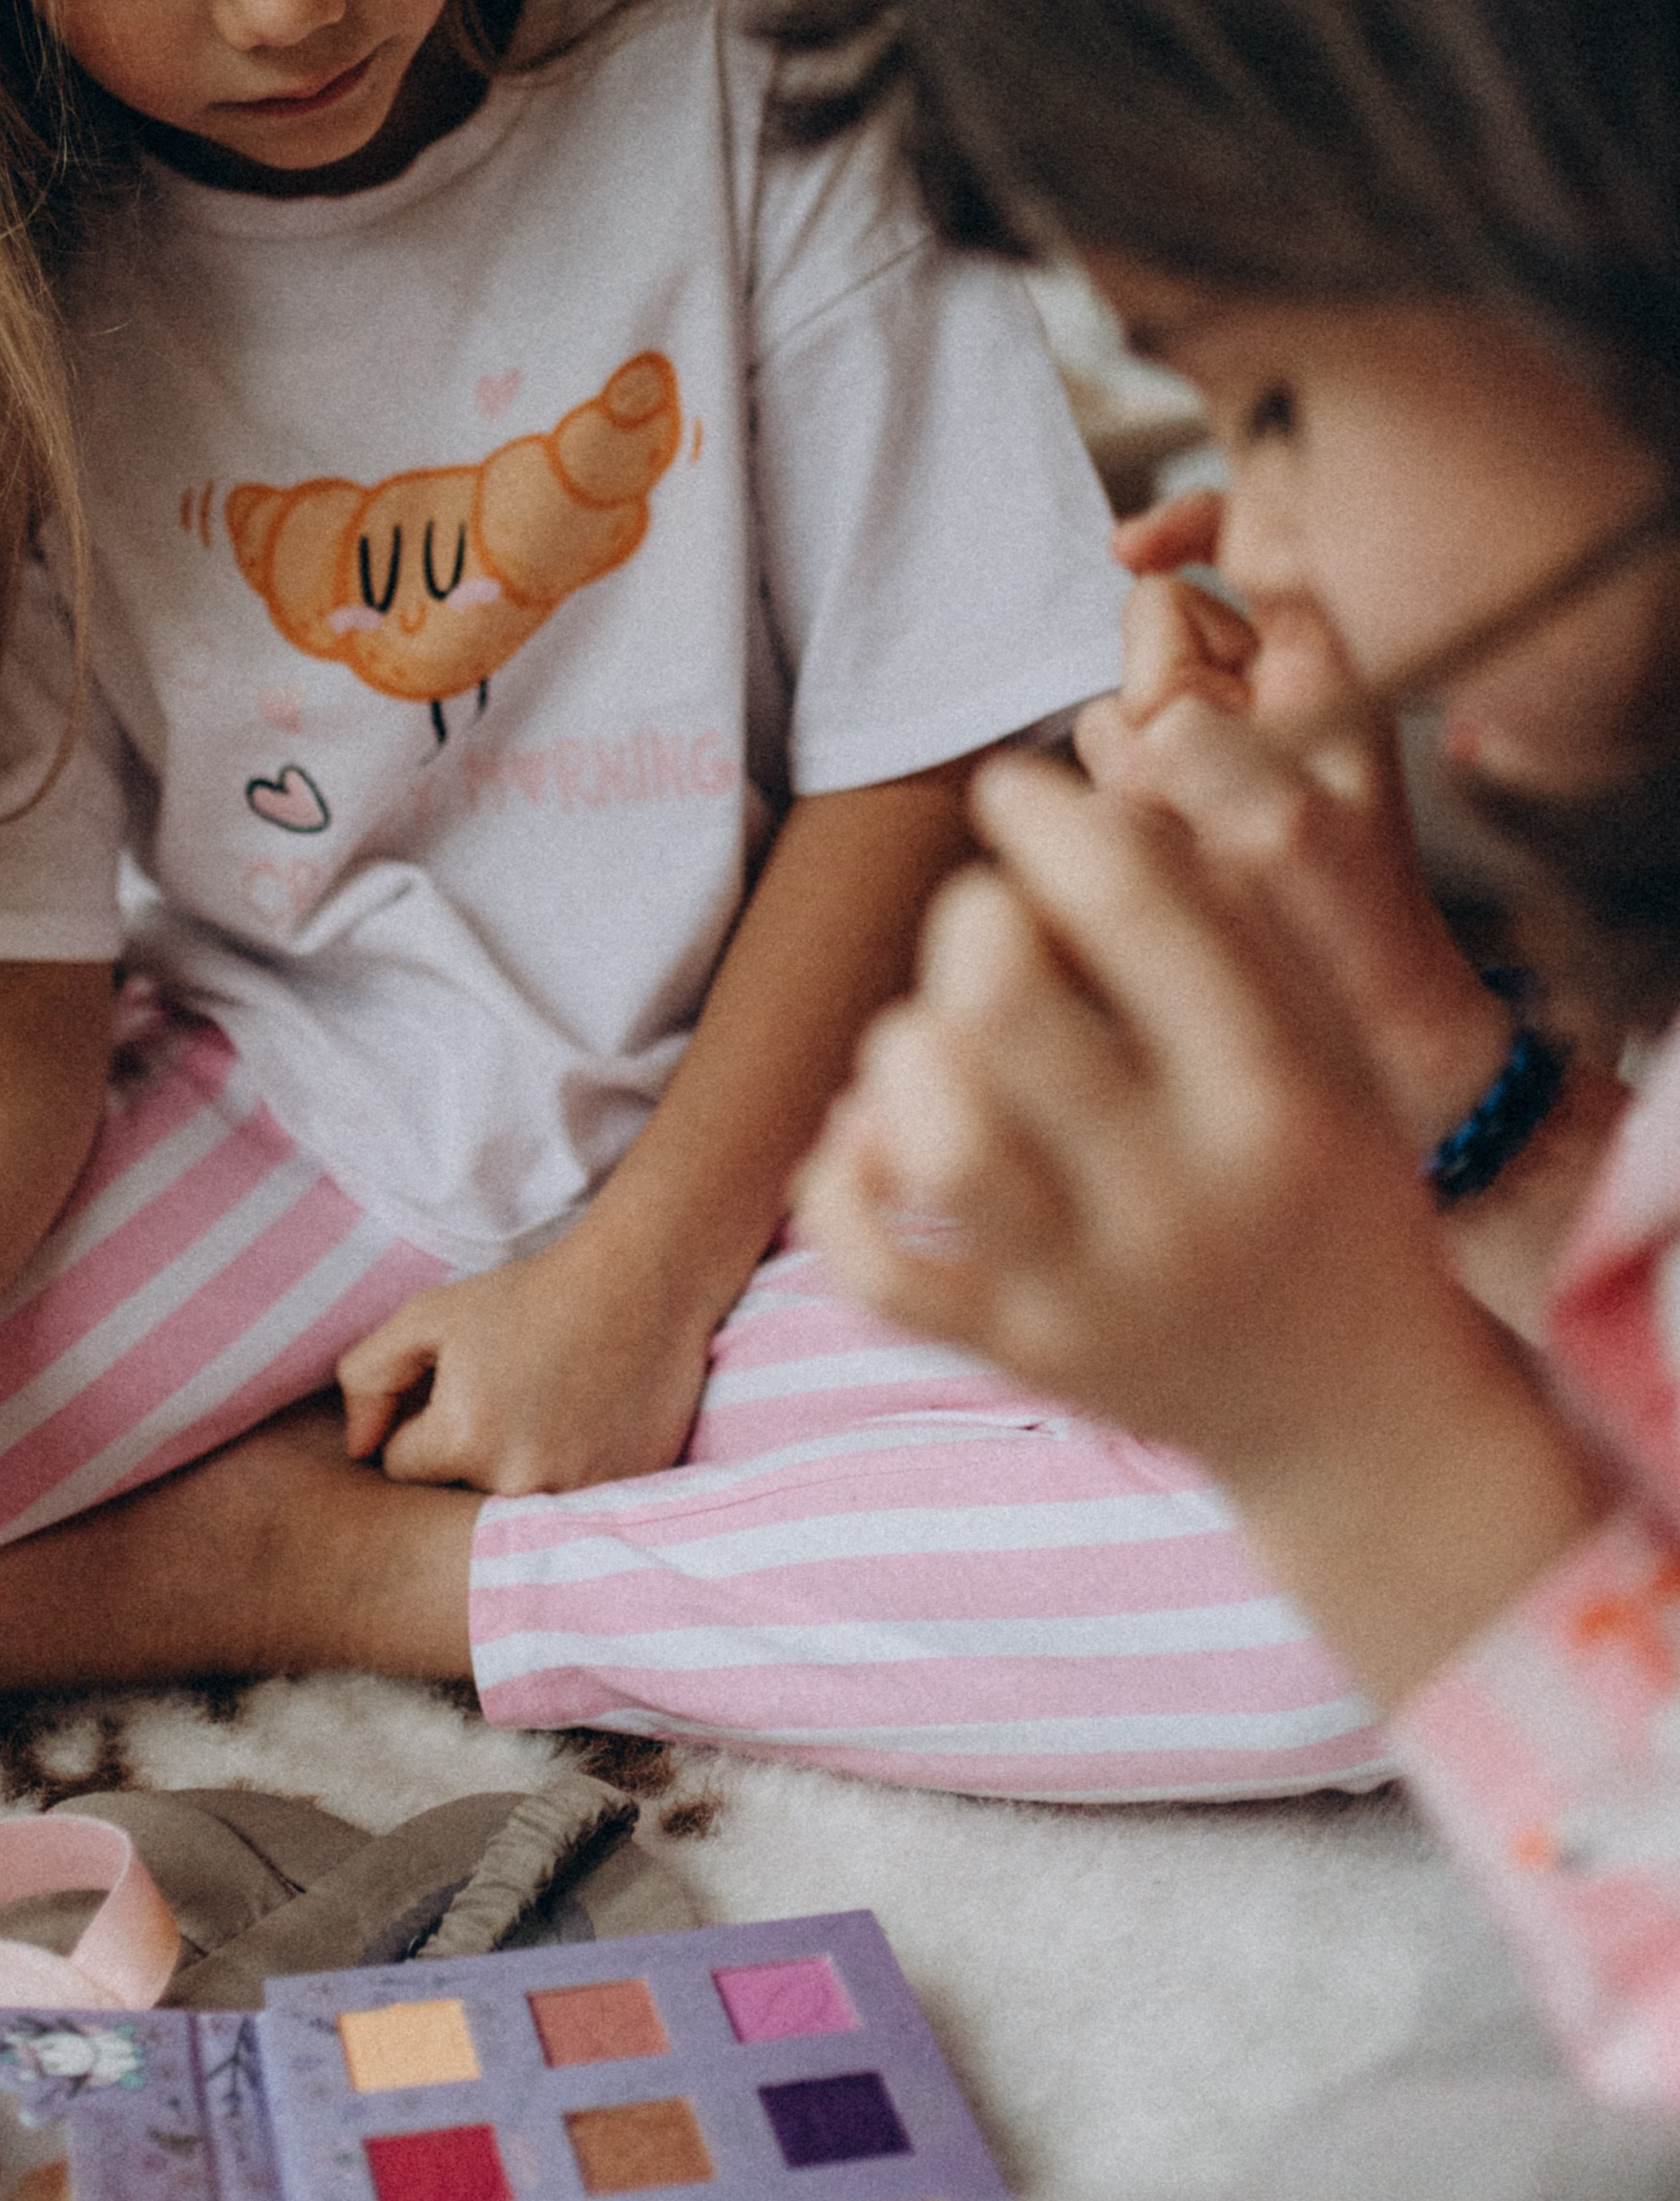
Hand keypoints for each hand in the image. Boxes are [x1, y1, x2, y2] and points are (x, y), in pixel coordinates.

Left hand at [337, 1219, 713, 1493]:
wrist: (637, 1286)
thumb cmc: (527, 1297)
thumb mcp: (427, 1315)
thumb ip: (368, 1377)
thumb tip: (359, 1450)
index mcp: (464, 1437)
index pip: (402, 1466)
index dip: (423, 1424)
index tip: (464, 1387)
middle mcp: (518, 1481)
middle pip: (453, 1497)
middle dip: (466, 1458)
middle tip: (508, 1400)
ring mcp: (576, 1497)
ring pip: (507, 1510)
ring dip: (516, 1473)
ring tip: (546, 1413)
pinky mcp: (621, 1498)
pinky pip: (564, 1512)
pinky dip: (566, 1478)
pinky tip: (583, 1429)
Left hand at [796, 749, 1612, 1706]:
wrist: (1357, 1413)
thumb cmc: (1325, 1176)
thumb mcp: (1325, 1037)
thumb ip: (1223, 912)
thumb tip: (1086, 796)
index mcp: (1275, 1093)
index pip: (1138, 912)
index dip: (1048, 821)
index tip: (1012, 786)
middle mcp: (1183, 1197)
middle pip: (1004, 1008)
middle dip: (972, 923)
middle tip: (990, 921)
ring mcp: (1091, 1292)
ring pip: (935, 1142)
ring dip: (902, 1054)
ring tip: (935, 1038)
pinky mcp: (1019, 1357)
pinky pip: (873, 1269)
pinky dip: (843, 1182)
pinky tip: (879, 1134)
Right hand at [1081, 490, 1509, 1146]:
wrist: (1367, 1031)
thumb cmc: (1349, 930)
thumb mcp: (1279, 825)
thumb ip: (1193, 736)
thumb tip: (1126, 714)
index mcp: (1324, 657)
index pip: (1244, 529)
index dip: (1184, 523)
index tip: (1125, 550)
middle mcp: (1270, 687)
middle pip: (1156, 624)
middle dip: (1155, 689)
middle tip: (1196, 777)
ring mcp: (1222, 740)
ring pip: (1120, 701)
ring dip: (1134, 766)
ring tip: (1199, 838)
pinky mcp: (1179, 793)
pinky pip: (1106, 764)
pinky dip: (1121, 806)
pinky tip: (1174, 856)